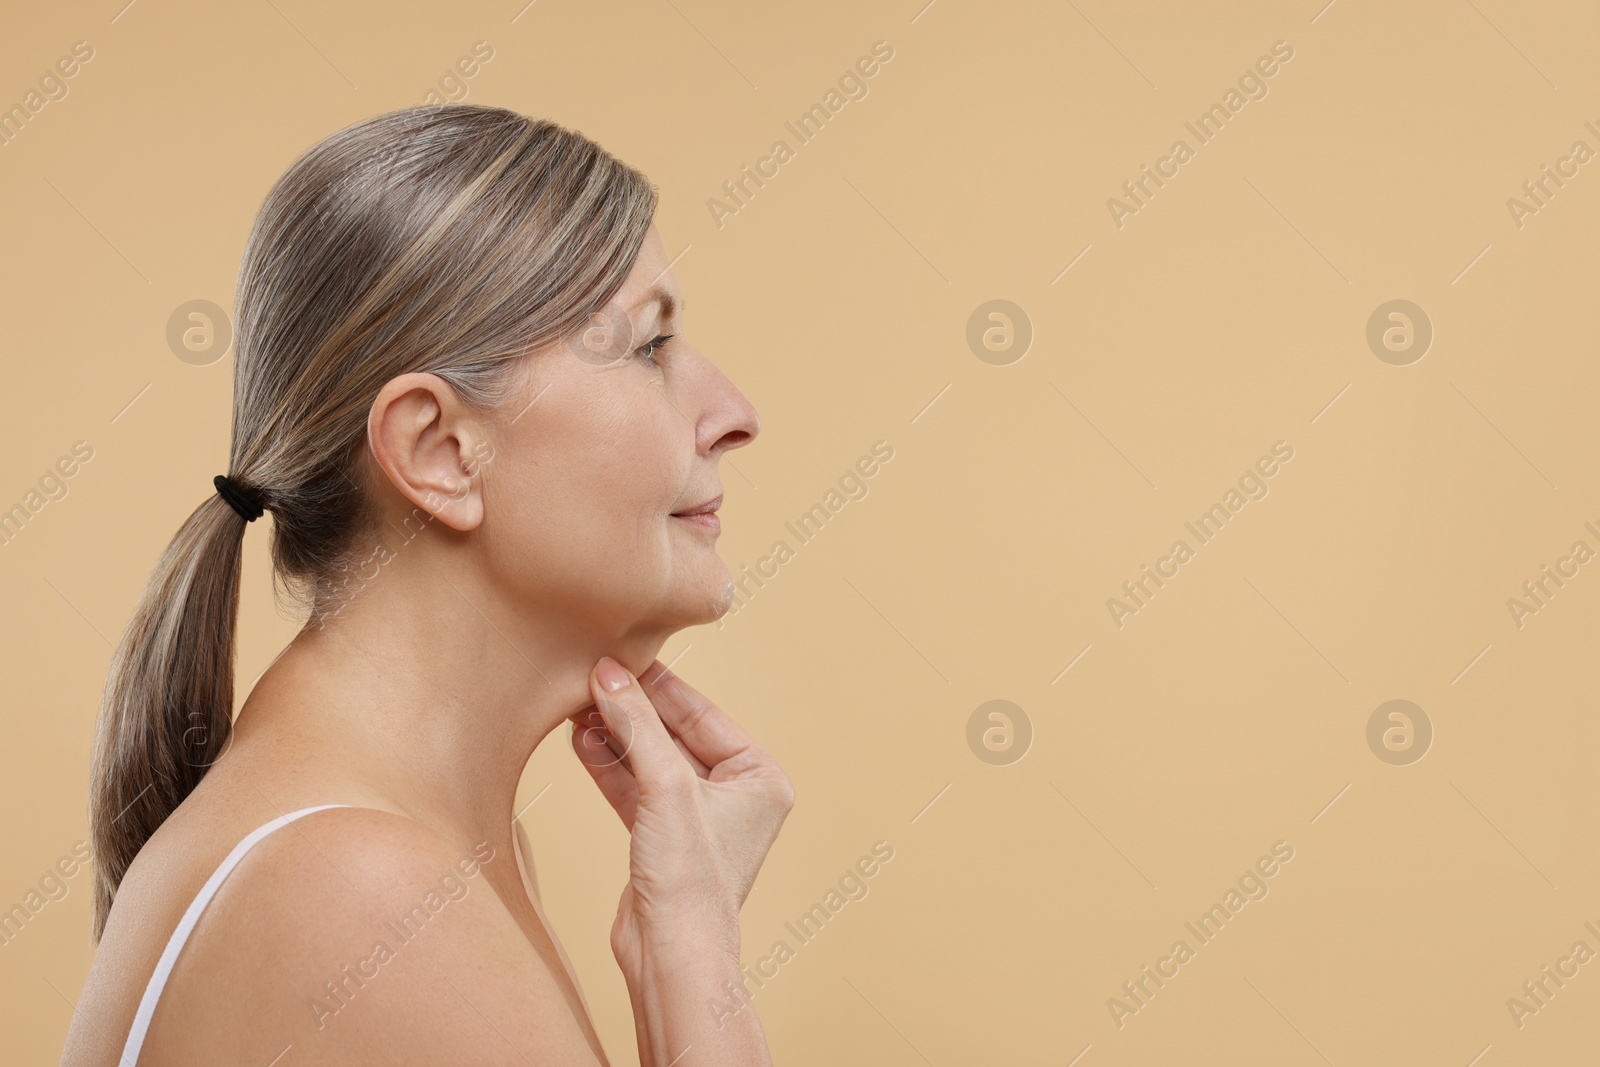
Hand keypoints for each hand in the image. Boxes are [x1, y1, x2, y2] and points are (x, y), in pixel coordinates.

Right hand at [569, 657, 794, 980]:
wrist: (670, 956)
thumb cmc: (690, 881)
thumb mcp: (665, 788)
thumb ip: (638, 726)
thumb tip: (609, 674)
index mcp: (761, 777)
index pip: (703, 715)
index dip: (657, 687)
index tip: (619, 659)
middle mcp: (737, 795)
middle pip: (674, 735)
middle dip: (631, 711)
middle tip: (590, 680)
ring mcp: (699, 818)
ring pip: (650, 761)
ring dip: (615, 736)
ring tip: (576, 708)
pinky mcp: (664, 838)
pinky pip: (635, 789)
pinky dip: (609, 767)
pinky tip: (581, 741)